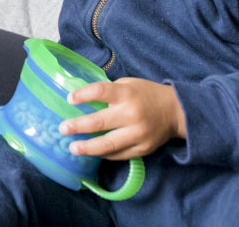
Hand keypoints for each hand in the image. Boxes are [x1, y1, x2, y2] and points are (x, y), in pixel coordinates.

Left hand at [58, 78, 186, 159]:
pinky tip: (92, 151)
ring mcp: (138, 134)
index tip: (69, 99)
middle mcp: (132, 114)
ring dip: (88, 147)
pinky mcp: (142, 149)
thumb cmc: (145, 94)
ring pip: (108, 144)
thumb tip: (81, 98)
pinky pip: (119, 154)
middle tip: (63, 129)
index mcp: (127, 93)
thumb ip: (108, 92)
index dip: (83, 95)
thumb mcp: (128, 84)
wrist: (175, 111)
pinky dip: (104, 154)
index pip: (101, 92)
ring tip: (72, 148)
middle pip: (100, 122)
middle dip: (78, 126)